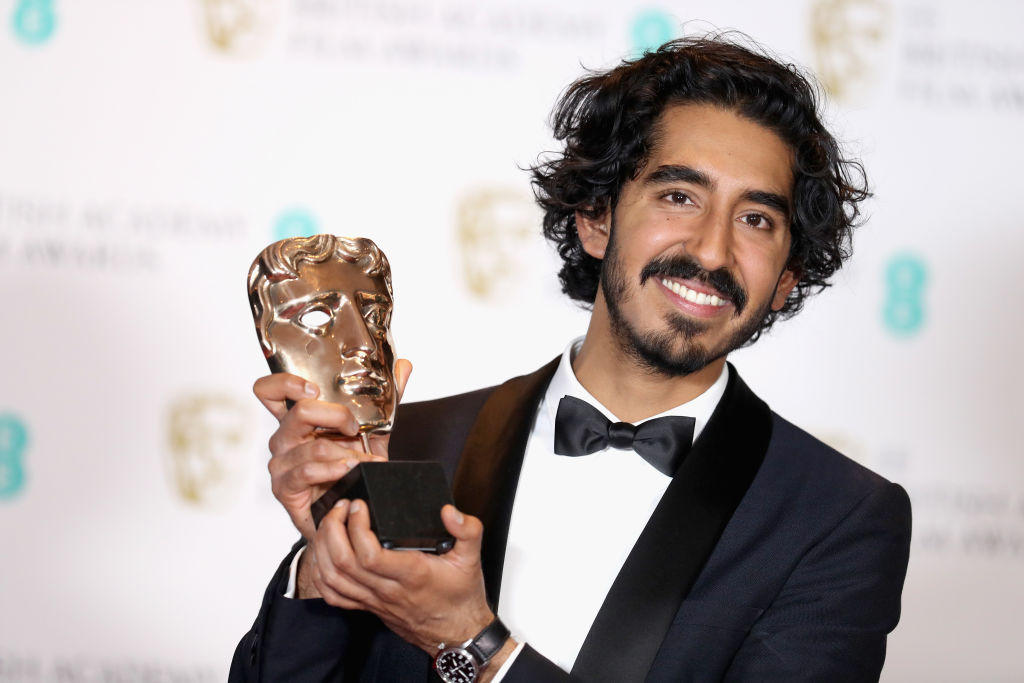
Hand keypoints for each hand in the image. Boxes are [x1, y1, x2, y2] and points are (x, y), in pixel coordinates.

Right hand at [254, 359, 412, 540]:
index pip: (270, 391)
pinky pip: (308, 471)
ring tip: (362, 463)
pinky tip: (347, 472)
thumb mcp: (372, 431)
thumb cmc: (352, 470)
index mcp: (297, 420)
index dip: (286, 383)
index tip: (314, 388)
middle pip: (300, 410)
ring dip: (347, 454)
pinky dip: (334, 470)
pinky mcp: (284, 487)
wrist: (347, 512)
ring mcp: (281, 463)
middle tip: (354, 429)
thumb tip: (404, 365)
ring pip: (314, 445)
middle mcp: (284, 438)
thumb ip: (386, 400)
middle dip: (338, 416)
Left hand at [310, 501, 494, 654]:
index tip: (358, 505)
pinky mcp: (368, 606)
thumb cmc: (461, 596)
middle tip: (341, 508)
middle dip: (334, 529)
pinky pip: (334, 594)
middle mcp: (388, 590)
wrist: (457, 632)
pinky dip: (321, 572)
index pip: (369, 554)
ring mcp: (374, 600)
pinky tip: (323, 553)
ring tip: (330, 523)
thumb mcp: (472, 558)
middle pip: (343, 562)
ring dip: (323, 547)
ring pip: (333, 578)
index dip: (357, 527)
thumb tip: (448, 511)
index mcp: (412, 575)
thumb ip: (467, 530)